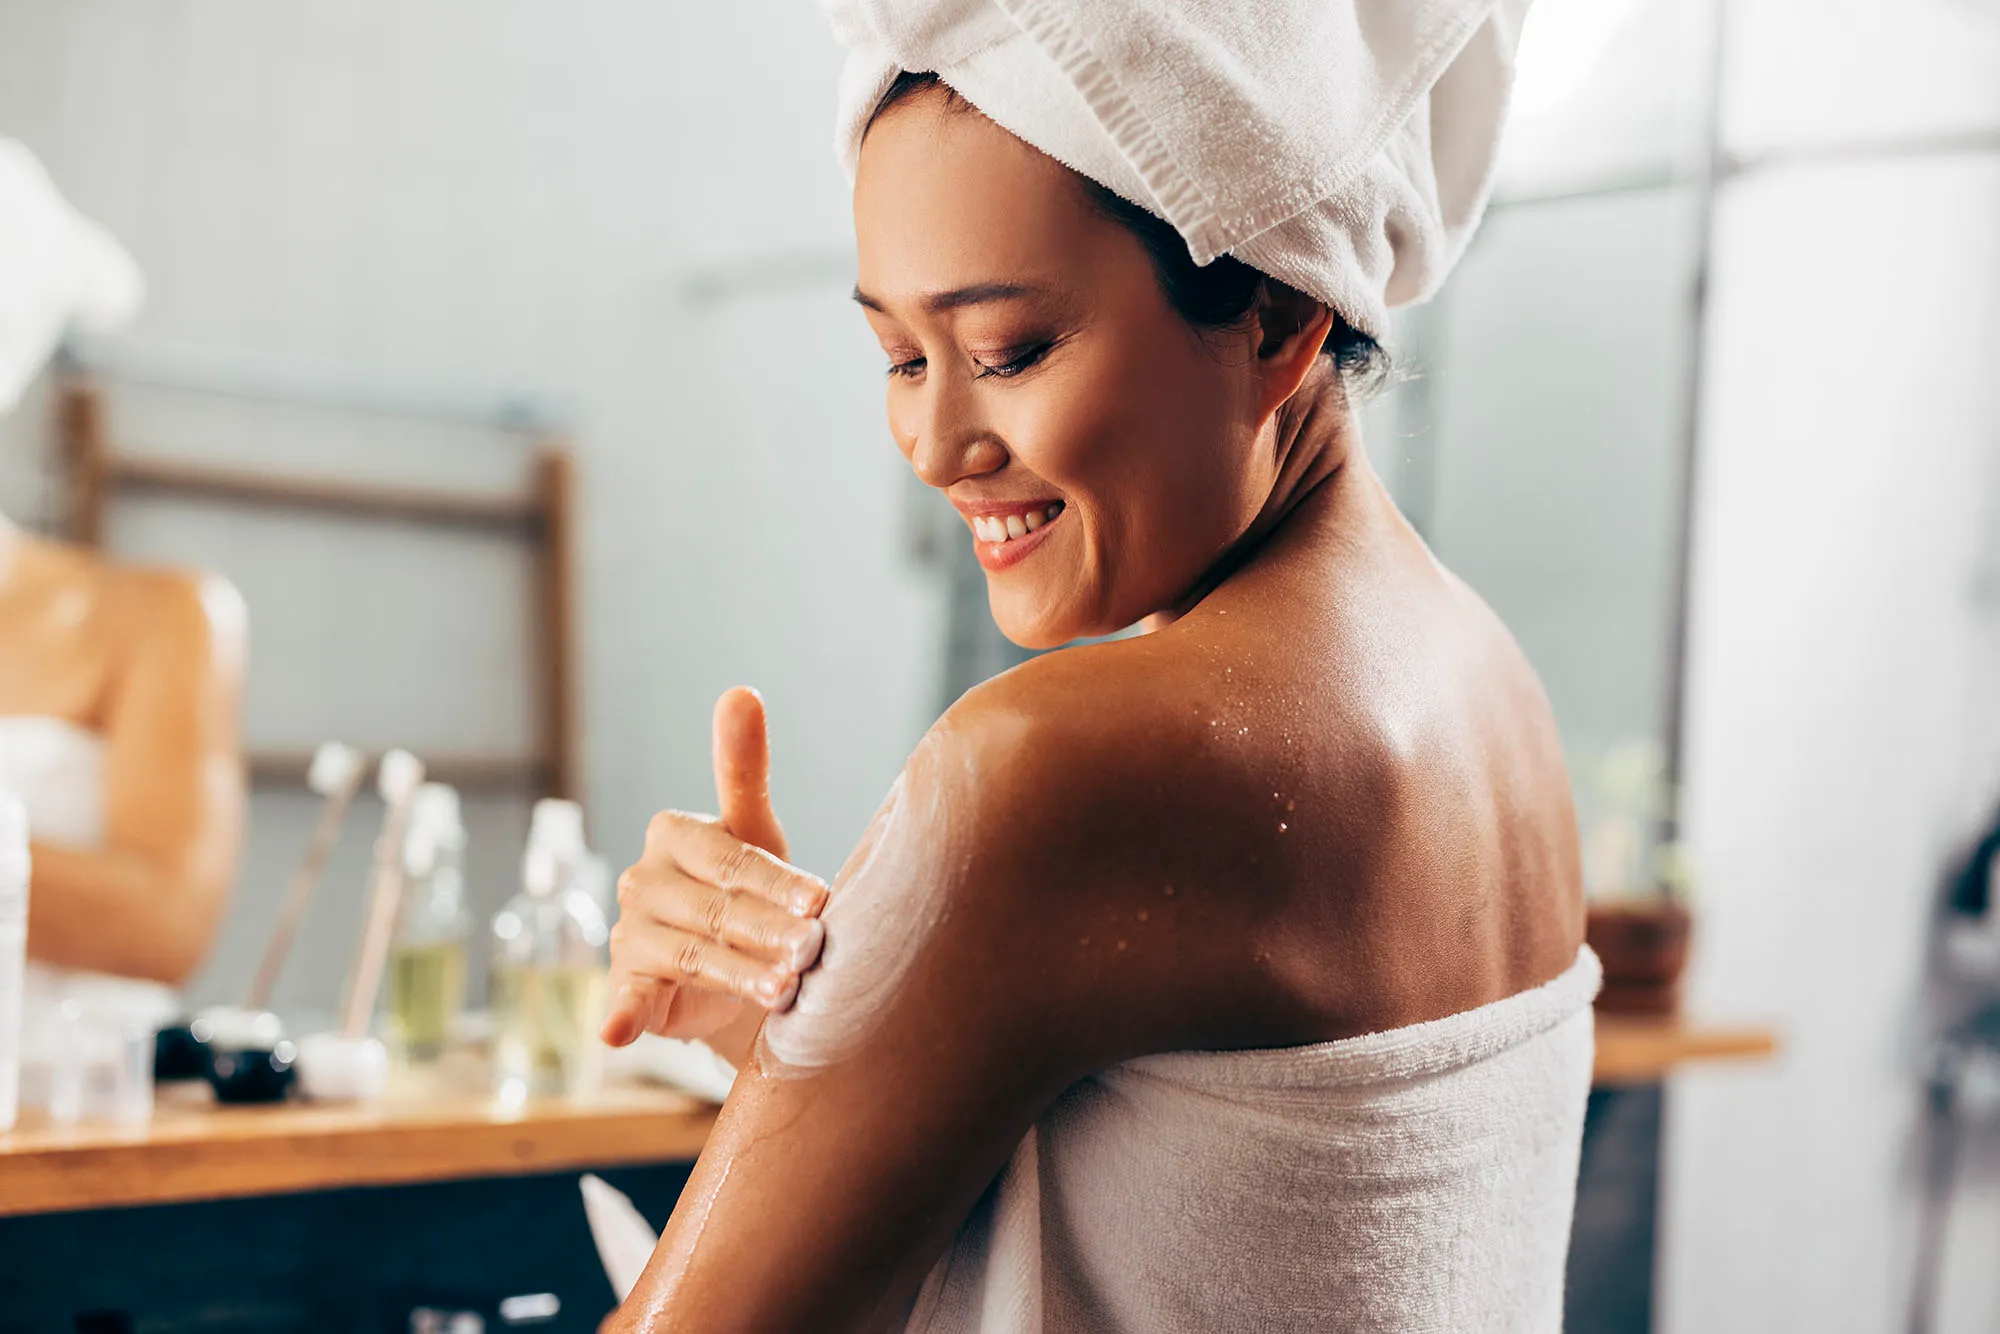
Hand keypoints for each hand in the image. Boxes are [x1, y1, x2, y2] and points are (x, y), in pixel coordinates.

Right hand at [600, 687, 828, 1048]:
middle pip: (716, 908)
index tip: (820, 901)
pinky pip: (623, 999)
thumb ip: (742, 766)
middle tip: (815, 952)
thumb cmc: (749, 888)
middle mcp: (643, 880)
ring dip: (741, 975)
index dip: (777, 882)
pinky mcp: (626, 984)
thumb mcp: (752, 830)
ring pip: (694, 955)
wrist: (733, 966)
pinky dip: (620, 1014)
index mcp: (672, 834)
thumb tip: (741, 690)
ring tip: (787, 992)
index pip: (731, 858)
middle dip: (770, 932)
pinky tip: (617, 1032)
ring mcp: (630, 934)